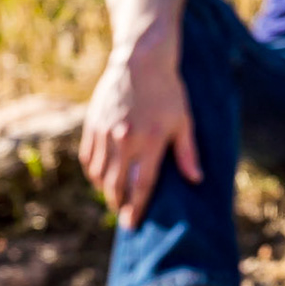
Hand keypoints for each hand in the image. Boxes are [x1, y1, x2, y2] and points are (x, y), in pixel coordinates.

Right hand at [78, 39, 202, 228]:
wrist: (140, 61)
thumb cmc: (168, 92)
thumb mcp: (184, 121)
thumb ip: (187, 153)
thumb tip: (197, 180)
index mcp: (150, 141)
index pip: (141, 185)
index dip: (137, 208)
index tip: (133, 224)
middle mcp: (124, 140)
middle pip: (117, 185)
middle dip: (120, 204)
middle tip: (124, 215)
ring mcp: (105, 132)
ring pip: (100, 174)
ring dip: (106, 191)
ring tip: (115, 199)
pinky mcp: (92, 124)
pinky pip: (88, 158)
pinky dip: (93, 173)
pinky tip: (101, 179)